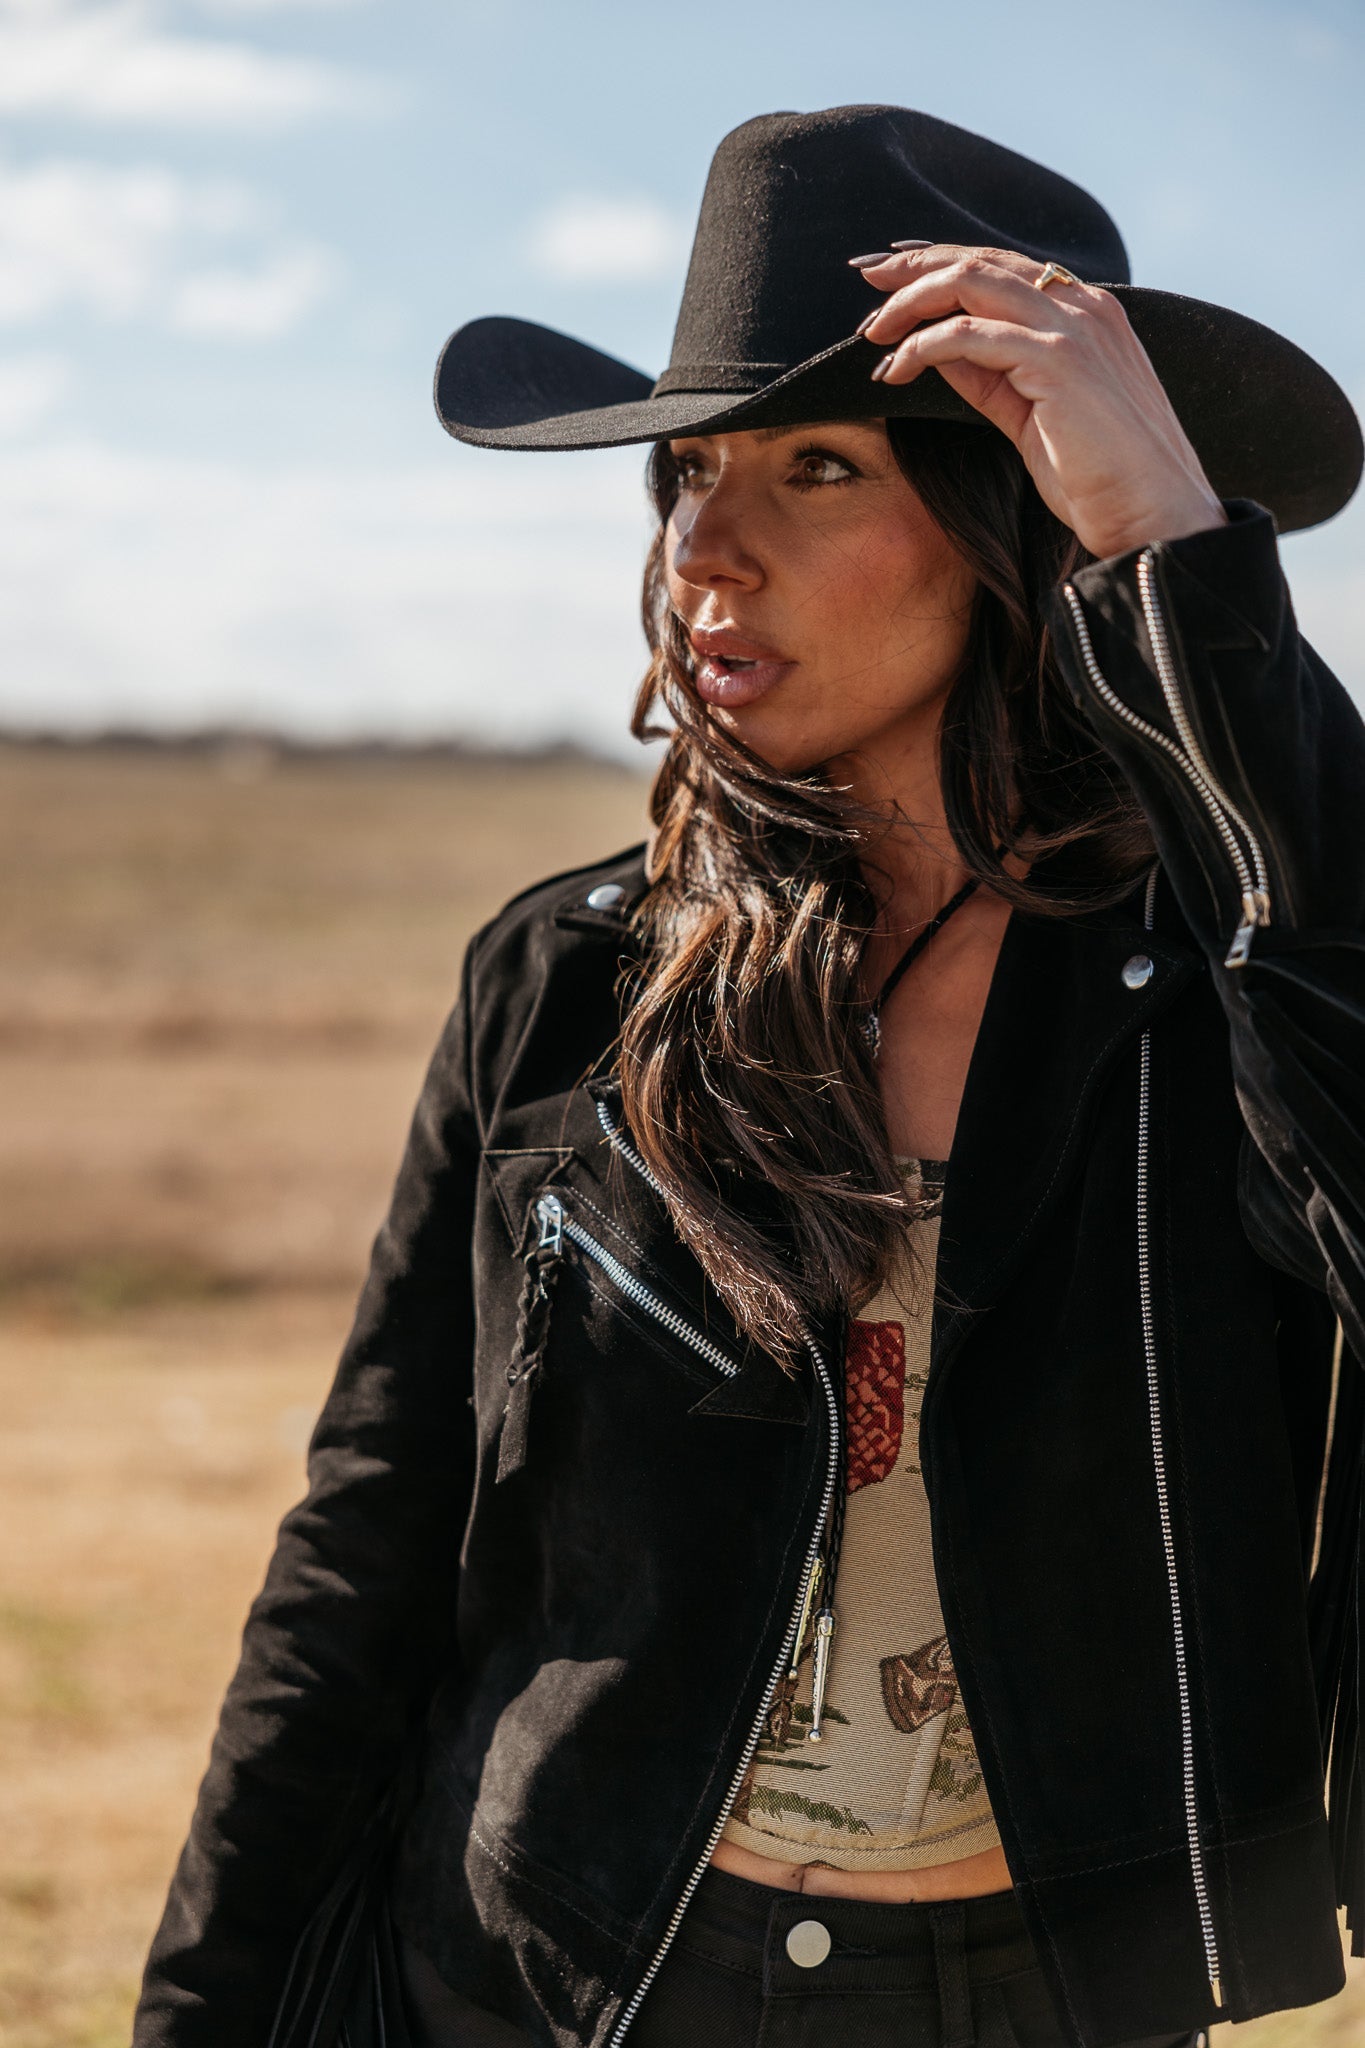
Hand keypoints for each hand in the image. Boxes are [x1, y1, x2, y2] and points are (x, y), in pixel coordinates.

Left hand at [854, 244, 1227, 559]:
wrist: (1154, 515)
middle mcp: (1083, 306)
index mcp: (1088, 313)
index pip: (1003, 267)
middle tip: (866, 277)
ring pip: (970, 282)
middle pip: (981, 261)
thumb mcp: (1033, 415)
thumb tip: (937, 351)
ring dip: (909, 302)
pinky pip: (968, 334)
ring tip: (872, 331)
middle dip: (916, 266)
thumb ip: (993, 376)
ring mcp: (1073, 327)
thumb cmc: (1101, 479)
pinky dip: (922, 345)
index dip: (943, 264)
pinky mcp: (1056, 359)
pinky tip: (895, 367)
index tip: (894, 276)